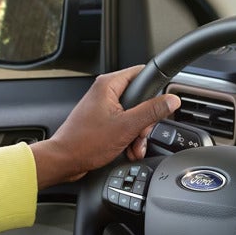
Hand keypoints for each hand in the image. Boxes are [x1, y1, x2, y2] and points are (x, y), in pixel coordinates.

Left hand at [30, 66, 180, 186]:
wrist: (64, 161)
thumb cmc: (85, 143)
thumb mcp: (126, 126)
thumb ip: (151, 111)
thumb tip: (171, 100)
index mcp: (109, 85)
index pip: (142, 73)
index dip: (155, 88)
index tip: (162, 103)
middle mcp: (105, 92)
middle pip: (140, 98)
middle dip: (145, 121)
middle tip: (140, 133)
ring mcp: (103, 107)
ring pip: (133, 115)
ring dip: (138, 133)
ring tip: (133, 146)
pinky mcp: (102, 121)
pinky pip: (124, 125)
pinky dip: (129, 138)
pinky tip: (128, 149)